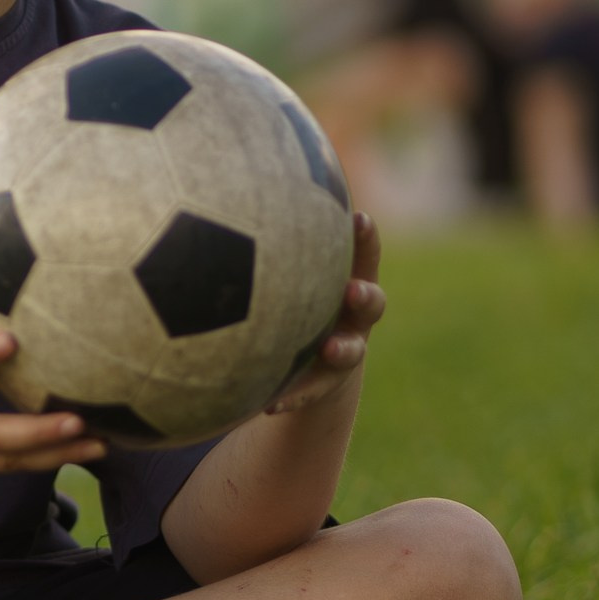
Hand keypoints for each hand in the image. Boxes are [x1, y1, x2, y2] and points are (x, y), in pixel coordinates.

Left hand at [264, 212, 385, 417]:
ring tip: (329, 349)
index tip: (359, 218)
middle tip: (351, 289)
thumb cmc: (296, 294)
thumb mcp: (294, 269)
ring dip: (341, 350)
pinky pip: (309, 391)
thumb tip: (226, 194)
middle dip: (364, 294)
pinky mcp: (324, 383)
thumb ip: (276, 239)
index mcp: (351, 279)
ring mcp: (344, 350)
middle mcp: (355, 315)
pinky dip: (292, 396)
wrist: (308, 353)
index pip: (365, 255)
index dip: (366, 238)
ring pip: (351, 351)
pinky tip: (269, 405)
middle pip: (372, 303)